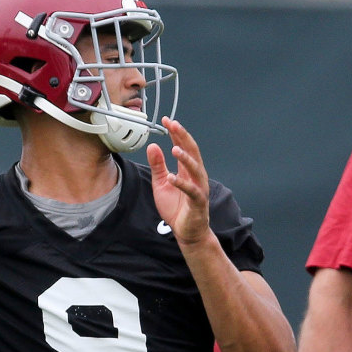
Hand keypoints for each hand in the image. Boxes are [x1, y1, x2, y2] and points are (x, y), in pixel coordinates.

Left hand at [145, 117, 209, 245]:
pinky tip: (172, 177)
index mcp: (187, 170)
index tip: (166, 120)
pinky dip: (182, 183)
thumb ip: (158, 165)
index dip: (175, 133)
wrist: (187, 232)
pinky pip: (191, 191)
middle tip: (173, 124)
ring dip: (185, 158)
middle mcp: (196, 176)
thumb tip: (152, 145)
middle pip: (192, 152)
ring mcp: (199, 188)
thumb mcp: (161, 183)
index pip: (183, 146)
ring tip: (174, 148)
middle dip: (183, 137)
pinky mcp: (198, 202)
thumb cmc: (176, 208)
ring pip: (195, 169)